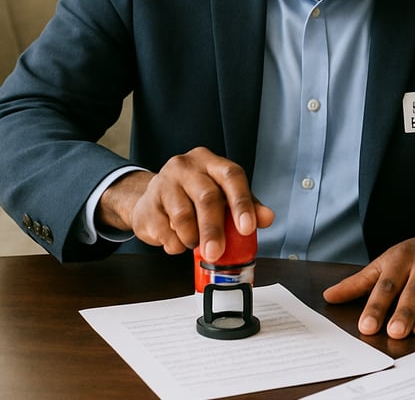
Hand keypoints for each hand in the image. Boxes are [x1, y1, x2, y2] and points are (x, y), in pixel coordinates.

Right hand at [96, 146, 273, 259]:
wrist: (152, 199)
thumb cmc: (194, 196)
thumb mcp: (223, 196)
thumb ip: (247, 206)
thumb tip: (267, 218)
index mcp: (212, 162)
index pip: (231, 176)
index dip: (241, 203)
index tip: (247, 228)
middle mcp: (187, 166)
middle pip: (207, 197)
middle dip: (214, 230)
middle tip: (217, 253)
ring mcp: (164, 181)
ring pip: (183, 215)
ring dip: (192, 238)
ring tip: (195, 244)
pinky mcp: (147, 202)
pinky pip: (163, 230)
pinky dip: (174, 243)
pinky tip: (178, 241)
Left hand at [322, 220, 414, 338]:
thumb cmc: (413, 256)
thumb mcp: (384, 263)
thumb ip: (358, 283)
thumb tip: (329, 296)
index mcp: (401, 257)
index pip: (386, 284)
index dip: (377, 305)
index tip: (367, 326)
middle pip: (414, 288)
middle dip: (405, 311)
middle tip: (395, 333)